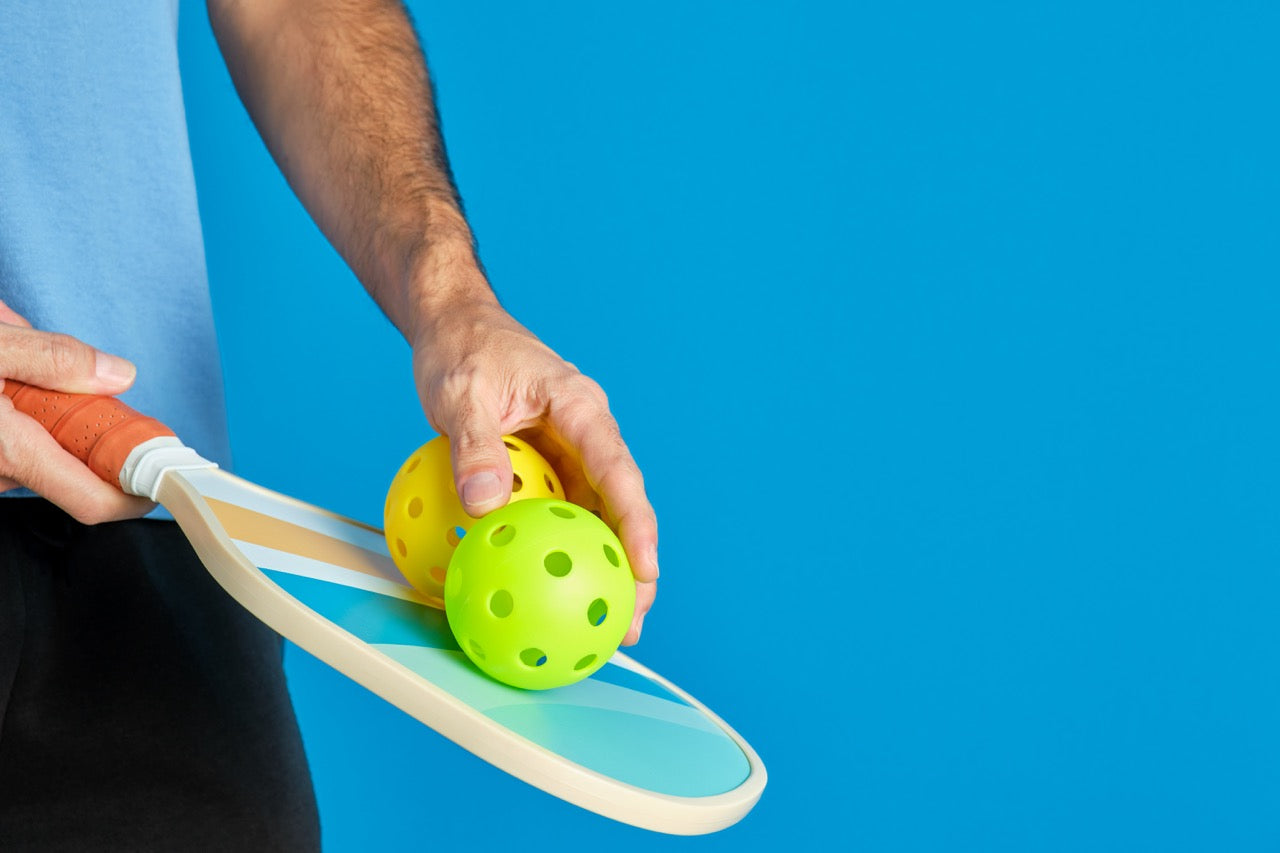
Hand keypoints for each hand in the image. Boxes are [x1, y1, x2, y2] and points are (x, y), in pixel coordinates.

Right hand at [0, 299, 155, 522]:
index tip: (165, 479)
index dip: (137, 498)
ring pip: (37, 456)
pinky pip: (10, 450)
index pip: (94, 503)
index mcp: (7, 450)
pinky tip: (5, 382)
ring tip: (18, 368)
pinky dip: (19, 417)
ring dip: (46, 415)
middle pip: (70, 471)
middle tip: (85, 384)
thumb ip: (52, 358)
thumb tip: (117, 374)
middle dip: (86, 429)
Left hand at [412, 291, 658, 644]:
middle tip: (629, 622)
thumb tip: (486, 509)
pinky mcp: (546, 464)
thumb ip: (475, 448)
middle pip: (621, 505)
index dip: (636, 526)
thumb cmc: (461, 347)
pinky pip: (559, 511)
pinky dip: (560, 549)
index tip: (644, 571)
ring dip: (603, 565)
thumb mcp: (461, 393)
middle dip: (635, 565)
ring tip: (603, 626)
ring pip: (596, 514)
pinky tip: (550, 590)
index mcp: (579, 407)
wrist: (453, 322)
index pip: (618, 472)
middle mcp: (585, 432)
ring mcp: (568, 450)